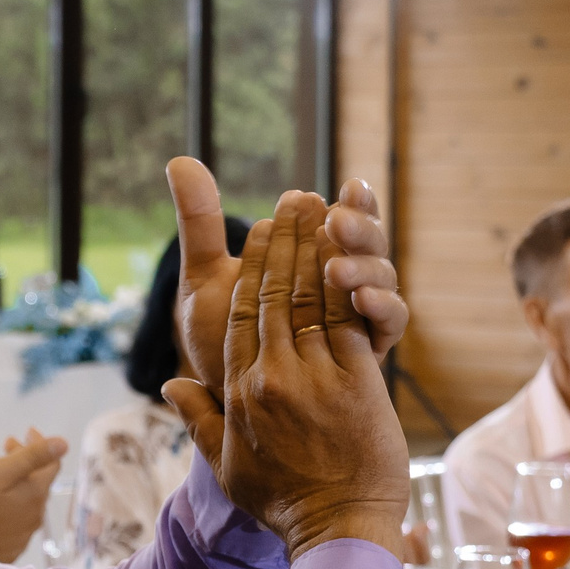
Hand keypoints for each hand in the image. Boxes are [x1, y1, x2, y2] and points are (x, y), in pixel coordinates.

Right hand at [0, 428, 66, 563]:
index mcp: (37, 492)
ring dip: (20, 482)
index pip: (52, 462)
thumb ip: (31, 457)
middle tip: (7, 444)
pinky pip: (18, 517)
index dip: (42, 443)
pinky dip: (12, 502)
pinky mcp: (12, 545)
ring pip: (29, 499)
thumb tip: (63, 443)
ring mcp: (25, 531)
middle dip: (27, 459)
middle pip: (40, 480)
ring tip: (1, 472)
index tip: (28, 431)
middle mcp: (37, 512)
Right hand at [162, 192, 409, 559]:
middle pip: (273, 294)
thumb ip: (198, 419)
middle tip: (294, 201)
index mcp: (238, 392)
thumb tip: (169, 386)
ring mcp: (312, 377)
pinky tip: (351, 249)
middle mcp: (270, 377)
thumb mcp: (228, 465)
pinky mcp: (354, 381)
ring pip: (309, 297)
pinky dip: (346, 279)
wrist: (337, 529)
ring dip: (315, 247)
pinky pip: (346, 317)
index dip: (250, 269)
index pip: (240, 316)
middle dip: (284, 242)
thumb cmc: (285, 503)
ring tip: (323, 208)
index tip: (257, 234)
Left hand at [166, 158, 405, 398]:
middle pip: (367, 239)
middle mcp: (344, 279)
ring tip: (335, 266)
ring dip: (364, 263)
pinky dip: (380, 305)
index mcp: (314, 255)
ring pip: (382, 274)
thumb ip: (201, 224)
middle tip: (333, 217)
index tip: (314, 191)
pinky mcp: (372, 350)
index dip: (334, 199)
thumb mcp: (206, 280)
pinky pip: (390, 321)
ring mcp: (361, 313)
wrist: (231, 407)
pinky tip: (359, 300)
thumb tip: (179, 161)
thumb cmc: (220, 341)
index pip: (337, 216)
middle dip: (356, 224)